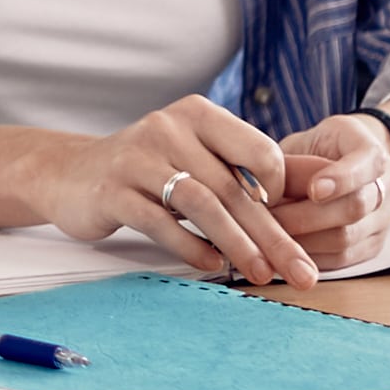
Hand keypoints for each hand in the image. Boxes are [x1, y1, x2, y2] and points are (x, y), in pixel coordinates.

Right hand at [61, 96, 310, 285]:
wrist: (72, 174)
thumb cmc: (148, 170)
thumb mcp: (197, 157)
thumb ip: (246, 169)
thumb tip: (318, 188)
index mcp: (198, 115)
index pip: (257, 149)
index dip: (280, 188)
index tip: (292, 222)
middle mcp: (169, 128)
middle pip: (233, 187)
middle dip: (271, 235)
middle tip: (299, 273)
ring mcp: (137, 158)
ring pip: (201, 203)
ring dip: (237, 244)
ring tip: (260, 275)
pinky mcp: (112, 191)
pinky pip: (160, 222)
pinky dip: (191, 245)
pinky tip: (211, 264)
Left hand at [270, 112, 389, 269]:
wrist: (347, 165)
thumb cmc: (318, 150)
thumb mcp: (304, 142)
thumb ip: (289, 162)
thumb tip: (257, 187)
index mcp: (371, 150)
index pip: (367, 163)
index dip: (341, 178)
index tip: (313, 189)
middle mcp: (386, 186)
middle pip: (354, 208)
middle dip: (307, 217)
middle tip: (269, 218)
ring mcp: (382, 220)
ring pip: (346, 239)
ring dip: (303, 241)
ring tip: (268, 236)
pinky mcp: (371, 247)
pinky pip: (341, 260)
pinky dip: (309, 258)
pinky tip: (283, 252)